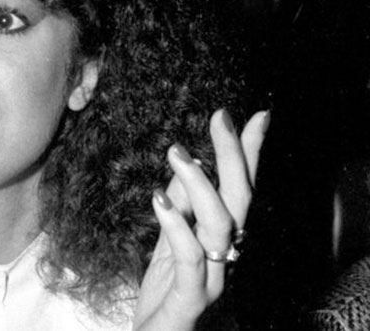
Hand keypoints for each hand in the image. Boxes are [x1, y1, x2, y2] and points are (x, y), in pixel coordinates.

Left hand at [134, 109, 268, 329]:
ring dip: (201, 184)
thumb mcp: (169, 242)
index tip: (255, 116)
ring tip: (178, 154)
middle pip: (240, 200)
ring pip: (221, 225)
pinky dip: (176, 226)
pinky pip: (189, 259)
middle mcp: (228, 257)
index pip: (242, 190)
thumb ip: (182, 208)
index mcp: (223, 240)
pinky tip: (159, 199)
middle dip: (234, 156)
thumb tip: (190, 162)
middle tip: (219, 118)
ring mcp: (214, 279)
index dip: (250, 154)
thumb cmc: (166, 293)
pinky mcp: (191, 299)